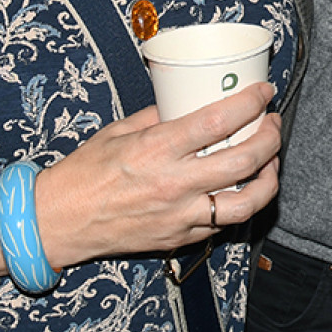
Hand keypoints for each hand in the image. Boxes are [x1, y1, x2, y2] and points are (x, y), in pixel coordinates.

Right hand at [33, 83, 281, 268]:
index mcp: (157, 149)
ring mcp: (180, 215)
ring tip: (271, 162)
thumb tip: (187, 103)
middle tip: (272, 124)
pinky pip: (223, 224)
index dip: (250, 103)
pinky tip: (242, 189)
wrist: (60, 221)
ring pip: (246, 203)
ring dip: (269, 179)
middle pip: (244, 160)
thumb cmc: (84, 174)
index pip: (218, 121)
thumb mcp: (119, 131)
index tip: (263, 93)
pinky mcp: (180, 238)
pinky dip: (240, 204)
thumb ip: (158, 117)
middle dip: (270, 137)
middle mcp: (174, 184)